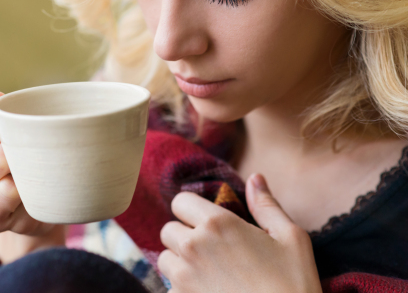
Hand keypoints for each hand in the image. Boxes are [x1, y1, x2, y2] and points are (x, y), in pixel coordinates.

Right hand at [0, 91, 55, 236]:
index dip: (1, 128)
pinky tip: (31, 185)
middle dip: (14, 147)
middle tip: (38, 145)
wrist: (35, 214)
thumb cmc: (20, 172)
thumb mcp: (9, 145)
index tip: (26, 126)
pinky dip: (20, 189)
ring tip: (35, 165)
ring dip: (19, 169)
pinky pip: (5, 199)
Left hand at [158, 174, 322, 292]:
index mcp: (217, 223)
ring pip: (165, 260)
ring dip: (179, 264)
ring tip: (207, 274)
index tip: (205, 222)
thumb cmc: (293, 284)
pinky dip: (181, 290)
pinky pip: (168, 288)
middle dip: (184, 236)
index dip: (192, 210)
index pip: (180, 201)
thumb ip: (266, 205)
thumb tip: (255, 178)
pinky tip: (206, 292)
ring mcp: (183, 277)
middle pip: (168, 230)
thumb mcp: (291, 238)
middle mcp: (193, 246)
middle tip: (210, 251)